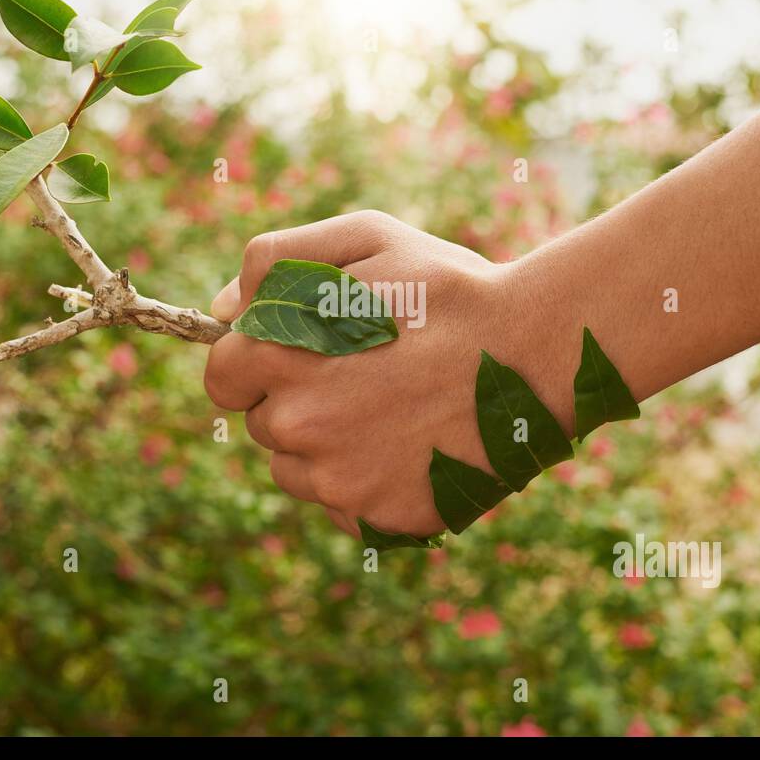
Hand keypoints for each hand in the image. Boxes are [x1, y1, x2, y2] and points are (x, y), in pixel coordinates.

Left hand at [203, 211, 573, 537]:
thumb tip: (225, 311)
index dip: (257, 361)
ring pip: (297, 472)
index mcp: (280, 356)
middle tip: (366, 374)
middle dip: (298, 399)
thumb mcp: (367, 239)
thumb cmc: (451, 290)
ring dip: (325, 447)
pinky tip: (412, 446)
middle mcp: (298, 427)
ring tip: (393, 409)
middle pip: (263, 425)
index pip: (223, 376)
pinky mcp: (380, 520)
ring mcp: (339, 481)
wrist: (536, 352)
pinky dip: (365, 483)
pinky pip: (343, 507)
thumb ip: (276, 261)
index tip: (301, 353)